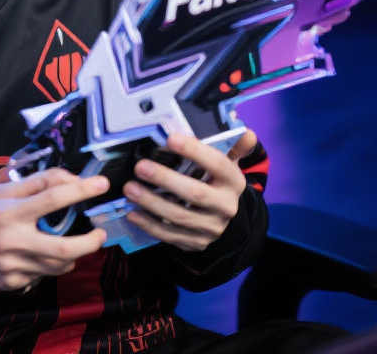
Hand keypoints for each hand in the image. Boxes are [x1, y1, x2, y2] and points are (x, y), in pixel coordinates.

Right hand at [0, 168, 108, 294]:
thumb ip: (30, 185)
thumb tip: (65, 178)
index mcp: (7, 212)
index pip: (52, 197)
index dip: (81, 189)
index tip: (102, 184)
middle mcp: (12, 241)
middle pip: (64, 247)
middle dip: (90, 242)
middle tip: (101, 234)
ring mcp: (12, 266)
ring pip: (57, 266)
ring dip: (74, 255)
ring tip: (77, 244)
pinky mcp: (11, 284)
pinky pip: (42, 276)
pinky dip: (50, 265)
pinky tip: (44, 256)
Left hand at [121, 129, 256, 251]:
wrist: (225, 220)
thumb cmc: (217, 182)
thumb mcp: (228, 163)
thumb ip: (233, 146)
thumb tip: (246, 133)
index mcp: (233, 182)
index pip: (217, 164)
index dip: (195, 151)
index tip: (170, 138)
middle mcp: (226, 206)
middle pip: (195, 193)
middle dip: (165, 179)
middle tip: (140, 167)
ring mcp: (212, 228)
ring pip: (179, 216)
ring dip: (151, 202)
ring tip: (130, 188)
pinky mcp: (197, 242)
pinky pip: (170, 235)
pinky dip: (149, 224)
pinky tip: (132, 213)